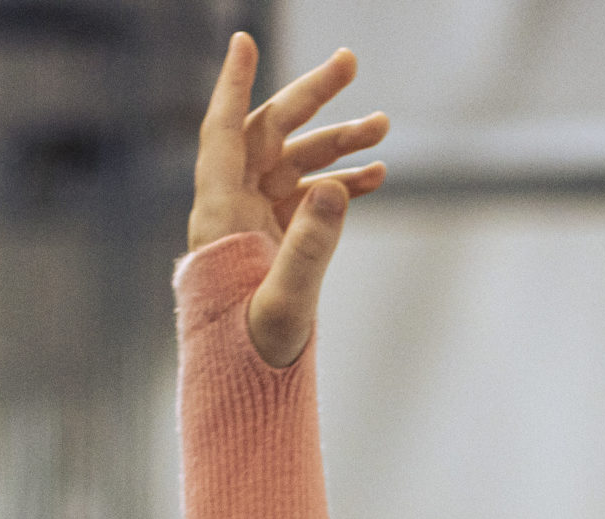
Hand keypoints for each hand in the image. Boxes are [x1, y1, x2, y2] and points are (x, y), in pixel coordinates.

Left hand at [189, 34, 388, 367]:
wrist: (245, 393)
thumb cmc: (253, 356)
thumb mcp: (285, 303)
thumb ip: (311, 246)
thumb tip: (336, 189)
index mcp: (220, 216)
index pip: (223, 133)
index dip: (233, 84)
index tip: (246, 40)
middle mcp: (233, 210)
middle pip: (269, 134)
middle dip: (310, 98)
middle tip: (351, 62)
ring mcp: (255, 224)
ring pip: (295, 164)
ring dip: (338, 143)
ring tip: (384, 125)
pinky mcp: (276, 244)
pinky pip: (309, 200)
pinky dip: (341, 185)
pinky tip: (378, 175)